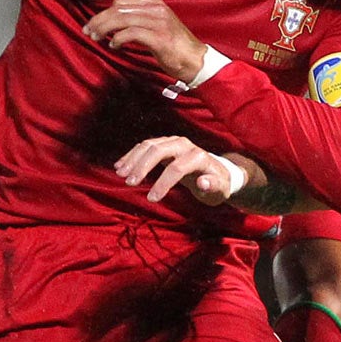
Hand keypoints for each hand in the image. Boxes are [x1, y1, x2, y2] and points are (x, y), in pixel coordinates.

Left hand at [83, 0, 206, 84]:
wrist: (197, 61)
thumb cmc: (175, 47)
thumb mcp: (157, 26)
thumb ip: (138, 20)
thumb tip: (113, 22)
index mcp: (154, 3)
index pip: (120, 3)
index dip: (103, 13)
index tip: (93, 24)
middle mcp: (156, 9)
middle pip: (118, 9)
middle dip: (99, 20)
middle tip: (88, 32)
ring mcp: (158, 22)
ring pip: (121, 20)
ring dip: (104, 29)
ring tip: (96, 38)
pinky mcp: (159, 37)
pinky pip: (131, 33)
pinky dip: (118, 39)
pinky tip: (114, 46)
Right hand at [117, 135, 241, 204]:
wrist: (217, 172)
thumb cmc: (218, 184)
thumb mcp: (220, 190)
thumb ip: (213, 186)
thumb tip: (203, 182)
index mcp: (199, 157)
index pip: (177, 168)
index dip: (163, 183)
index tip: (152, 199)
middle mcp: (185, 145)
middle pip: (159, 150)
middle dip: (142, 166)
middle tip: (129, 182)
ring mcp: (173, 142)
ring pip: (149, 145)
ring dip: (133, 159)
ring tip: (120, 174)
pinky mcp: (164, 144)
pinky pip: (145, 146)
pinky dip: (132, 155)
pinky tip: (120, 166)